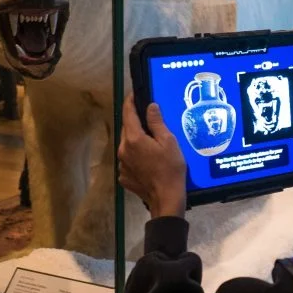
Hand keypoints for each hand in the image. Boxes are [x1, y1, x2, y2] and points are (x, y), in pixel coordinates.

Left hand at [118, 93, 186, 217]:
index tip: (134, 94)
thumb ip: (156, 123)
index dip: (130, 101)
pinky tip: (147, 160)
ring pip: (127, 145)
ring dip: (135, 140)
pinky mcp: (124, 176)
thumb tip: (150, 106)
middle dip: (135, 122)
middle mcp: (123, 149)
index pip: (128, 113)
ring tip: (150, 142)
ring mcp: (122, 164)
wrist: (166, 198)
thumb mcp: (168, 142)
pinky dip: (135, 156)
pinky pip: (128, 160)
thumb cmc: (170, 168)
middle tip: (148, 119)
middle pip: (126, 129)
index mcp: (133, 139)